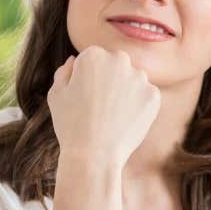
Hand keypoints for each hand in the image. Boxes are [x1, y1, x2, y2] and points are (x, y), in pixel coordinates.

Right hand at [47, 47, 160, 166]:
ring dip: (127, 92)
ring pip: (134, 79)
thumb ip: (65, 72)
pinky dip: (139, 106)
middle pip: (117, 64)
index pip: (95, 58)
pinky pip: (146, 95)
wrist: (94, 154)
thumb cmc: (70, 125)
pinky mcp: (153, 95)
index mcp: (93, 55)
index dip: (89, 79)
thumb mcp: (57, 94)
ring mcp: (139, 77)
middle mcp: (119, 60)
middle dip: (111, 80)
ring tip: (113, 115)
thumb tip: (76, 60)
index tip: (85, 97)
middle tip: (101, 106)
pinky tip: (126, 120)